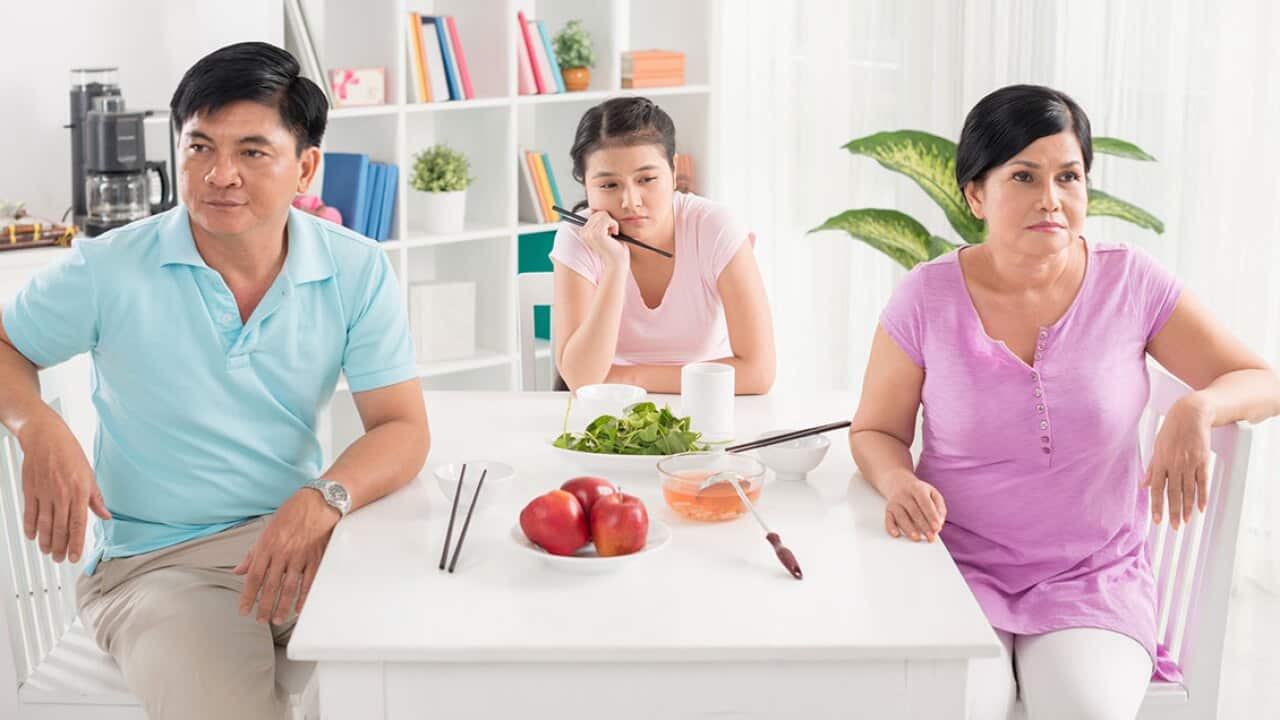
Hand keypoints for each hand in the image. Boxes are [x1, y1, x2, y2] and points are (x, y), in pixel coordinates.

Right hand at [18, 411, 110, 562]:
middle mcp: (62, 494)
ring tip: (48, 552)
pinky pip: (30, 513)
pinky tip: (33, 537)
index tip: (75, 556)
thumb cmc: (70, 453)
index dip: (76, 543)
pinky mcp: (31, 490)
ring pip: (45, 524)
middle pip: (61, 527)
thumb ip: (96, 498)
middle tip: (61, 559)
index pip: (78, 523)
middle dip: (61, 546)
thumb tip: (106, 516)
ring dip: (46, 541)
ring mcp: (44, 493)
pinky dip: (31, 527)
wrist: (46, 438)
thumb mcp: (90, 475)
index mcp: (80, 491)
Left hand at [235, 488, 339, 623]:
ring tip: (278, 619)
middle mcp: (282, 553)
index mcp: (267, 547)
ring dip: (283, 606)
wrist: (317, 502)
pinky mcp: (315, 557)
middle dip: (265, 606)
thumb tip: (238, 570)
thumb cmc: (291, 514)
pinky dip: (304, 596)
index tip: (244, 610)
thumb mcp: (266, 530)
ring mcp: (300, 556)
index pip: (253, 577)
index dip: (248, 596)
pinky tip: (299, 607)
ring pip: (289, 587)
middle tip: (261, 621)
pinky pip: (309, 581)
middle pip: (270, 586)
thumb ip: (252, 553)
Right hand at [577, 208, 629, 269]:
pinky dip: (614, 225)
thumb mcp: (604, 231)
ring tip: (613, 234)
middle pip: (598, 213)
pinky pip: (607, 219)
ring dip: (612, 223)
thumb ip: (598, 221)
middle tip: (612, 233)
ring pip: (603, 215)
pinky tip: (614, 234)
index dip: (604, 220)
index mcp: (583, 232)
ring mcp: (590, 233)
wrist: (617, 260)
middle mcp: (584, 232)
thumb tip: (592, 209)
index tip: (608, 231)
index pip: (593, 214)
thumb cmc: (613, 246)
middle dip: (608, 220)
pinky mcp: (597, 234)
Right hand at [884, 473, 945, 541]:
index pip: (925, 503)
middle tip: (930, 537)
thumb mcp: (933, 494)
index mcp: (917, 489)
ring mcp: (895, 502)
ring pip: (901, 516)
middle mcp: (904, 495)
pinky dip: (891, 527)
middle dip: (923, 526)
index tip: (937, 528)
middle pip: (914, 511)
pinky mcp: (889, 510)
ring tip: (916, 538)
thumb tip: (939, 523)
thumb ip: (939, 507)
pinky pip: (888, 519)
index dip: (931, 516)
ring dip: (908, 528)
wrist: (899, 483)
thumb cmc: (919, 492)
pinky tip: (896, 534)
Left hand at [1143, 393, 1212, 529]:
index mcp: (1160, 462)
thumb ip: (1151, 467)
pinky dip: (1203, 496)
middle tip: (1175, 527)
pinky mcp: (1203, 461)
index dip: (1156, 506)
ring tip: (1187, 522)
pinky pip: (1203, 482)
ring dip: (1188, 508)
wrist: (1190, 415)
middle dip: (1174, 512)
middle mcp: (1174, 465)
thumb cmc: (1171, 430)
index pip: (1157, 489)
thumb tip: (1143, 485)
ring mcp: (1190, 464)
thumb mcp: (1156, 446)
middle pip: (1174, 493)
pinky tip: (1201, 508)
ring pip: (1189, 491)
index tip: (1157, 520)